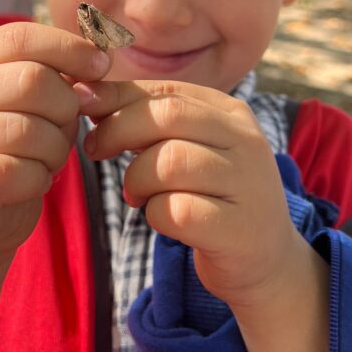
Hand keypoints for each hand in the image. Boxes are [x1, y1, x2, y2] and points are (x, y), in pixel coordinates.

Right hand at [0, 22, 110, 259]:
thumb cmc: (20, 147)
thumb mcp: (42, 102)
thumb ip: (64, 75)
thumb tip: (99, 61)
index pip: (19, 37)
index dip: (69, 48)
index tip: (101, 68)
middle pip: (29, 80)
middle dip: (66, 107)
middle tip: (67, 128)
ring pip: (24, 130)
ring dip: (55, 148)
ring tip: (50, 158)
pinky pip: (11, 173)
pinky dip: (38, 179)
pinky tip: (34, 181)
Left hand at [77, 80, 297, 308]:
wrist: (268, 261)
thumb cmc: (213, 198)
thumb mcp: (190, 149)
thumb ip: (149, 120)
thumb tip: (88, 93)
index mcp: (232, 114)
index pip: (167, 90)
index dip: (117, 96)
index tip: (84, 109)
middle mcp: (246, 141)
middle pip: (167, 115)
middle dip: (117, 129)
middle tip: (96, 150)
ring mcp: (247, 185)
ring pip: (170, 162)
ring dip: (136, 179)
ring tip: (136, 195)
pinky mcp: (238, 230)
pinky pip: (178, 210)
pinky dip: (155, 214)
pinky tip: (160, 218)